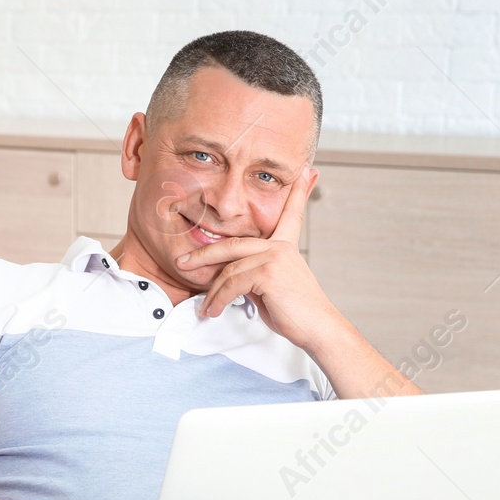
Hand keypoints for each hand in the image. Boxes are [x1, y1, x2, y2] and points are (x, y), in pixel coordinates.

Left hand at [175, 168, 344, 349]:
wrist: (317, 328)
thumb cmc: (295, 312)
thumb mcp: (271, 288)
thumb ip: (252, 274)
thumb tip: (228, 279)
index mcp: (285, 245)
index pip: (291, 213)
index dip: (299, 191)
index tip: (308, 170)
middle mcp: (280, 246)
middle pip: (232, 243)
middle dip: (203, 254)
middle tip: (181, 262)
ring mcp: (274, 256)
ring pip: (228, 269)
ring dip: (211, 292)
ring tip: (204, 307)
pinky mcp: (268, 272)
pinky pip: (232, 284)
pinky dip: (218, 299)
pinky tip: (214, 310)